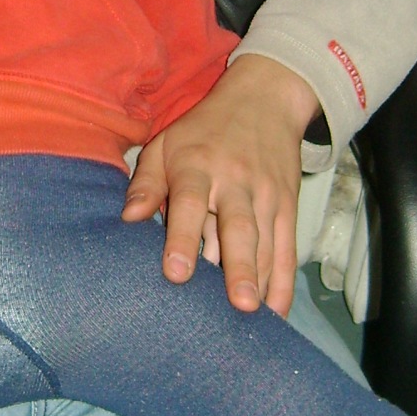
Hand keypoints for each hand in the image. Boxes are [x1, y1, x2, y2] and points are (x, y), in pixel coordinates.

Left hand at [122, 54, 317, 316]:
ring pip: (267, 242)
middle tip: (239, 303)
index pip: (190, 204)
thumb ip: (145, 184)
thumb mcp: (166, 145)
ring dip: (263, 280)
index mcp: (197, 167)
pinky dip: (285, 281)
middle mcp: (235, 182)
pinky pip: (288, 248)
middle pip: (239, 227)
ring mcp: (267, 196)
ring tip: (255, 315)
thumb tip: (127, 219)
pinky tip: (277, 311)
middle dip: (239, 267)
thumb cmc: (204, 131)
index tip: (176, 274)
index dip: (182, 238)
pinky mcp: (289, 207)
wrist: (265, 100)